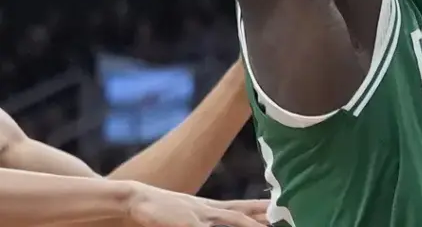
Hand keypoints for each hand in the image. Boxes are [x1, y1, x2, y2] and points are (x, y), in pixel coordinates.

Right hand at [127, 185, 267, 226]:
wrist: (136, 199)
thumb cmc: (162, 211)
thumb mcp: (187, 216)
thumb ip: (203, 221)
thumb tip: (206, 222)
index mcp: (209, 208)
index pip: (242, 207)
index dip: (260, 209)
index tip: (279, 210)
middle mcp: (208, 209)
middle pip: (242, 213)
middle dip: (263, 217)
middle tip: (285, 217)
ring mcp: (198, 215)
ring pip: (232, 219)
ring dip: (249, 223)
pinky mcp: (186, 223)